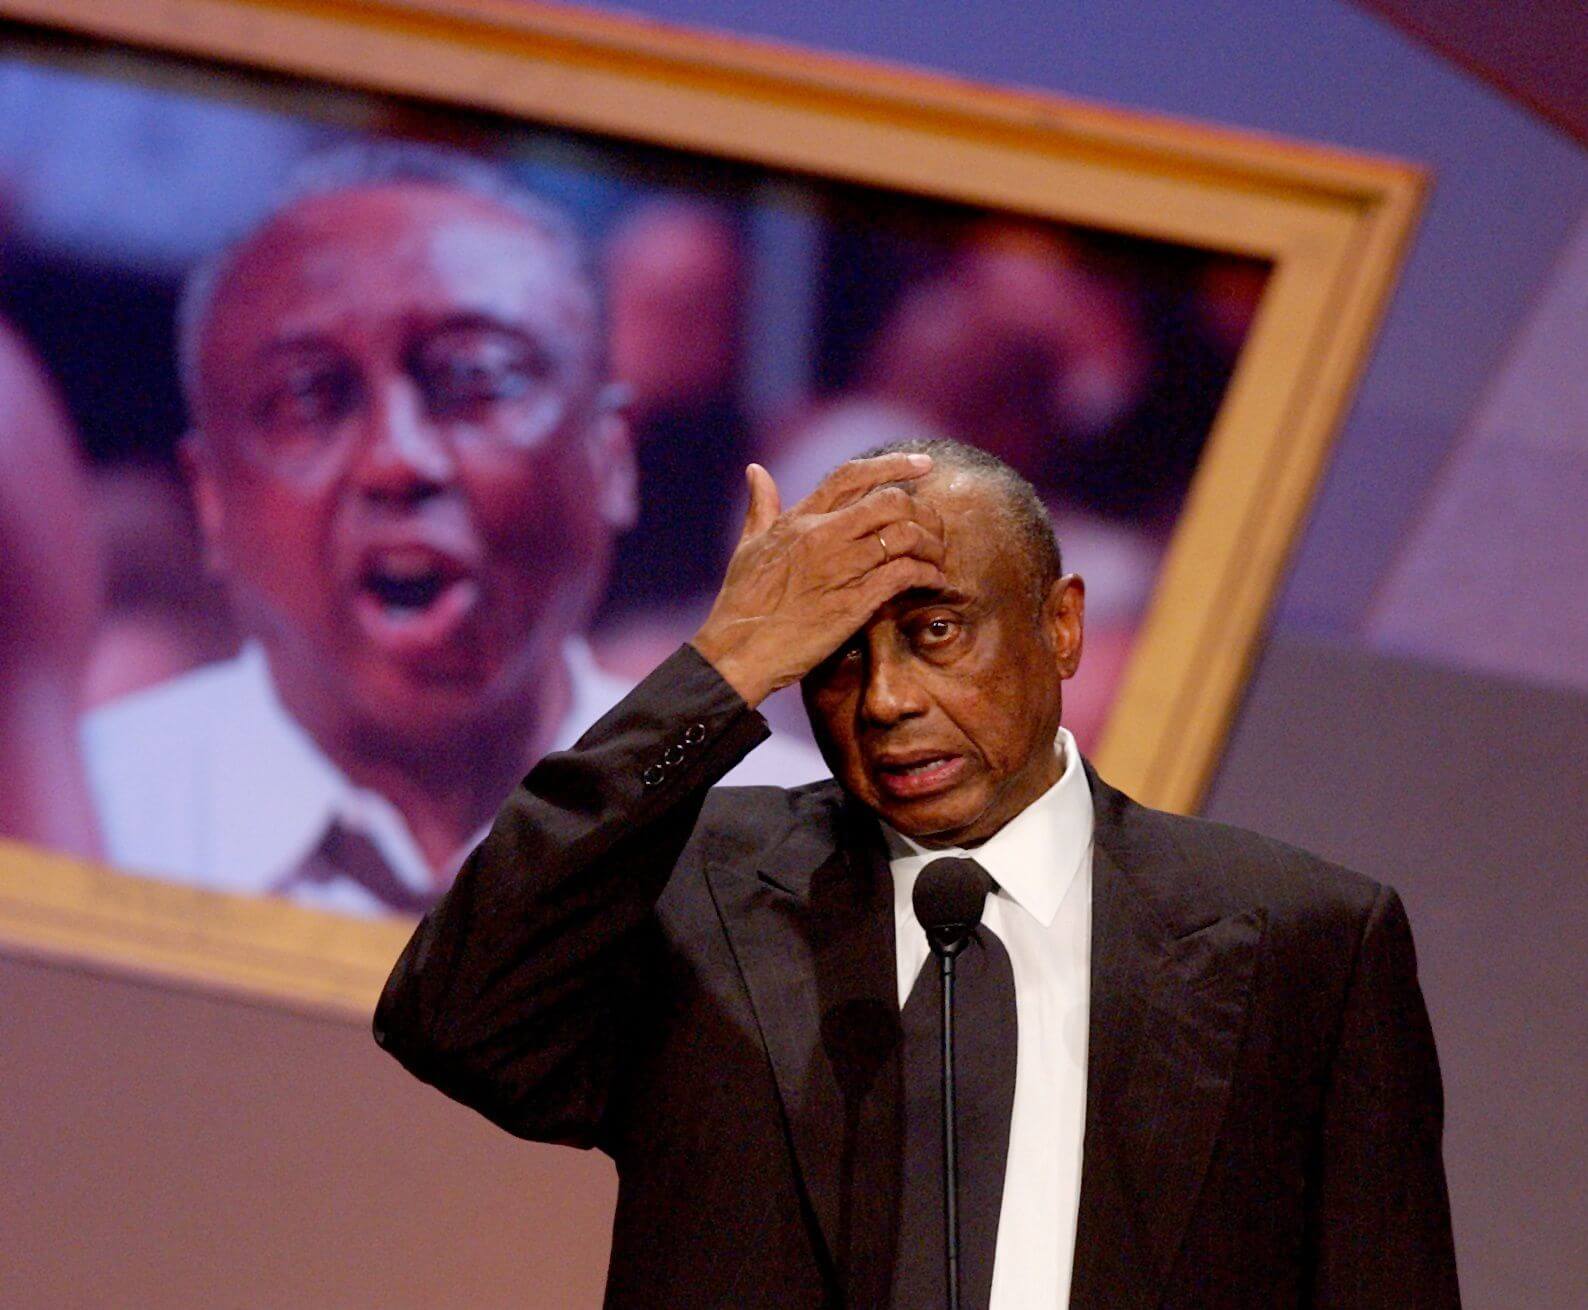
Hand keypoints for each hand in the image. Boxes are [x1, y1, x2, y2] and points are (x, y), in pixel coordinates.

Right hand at [692, 453, 945, 706]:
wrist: (736, 651)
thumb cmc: (739, 603)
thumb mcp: (747, 545)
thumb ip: (760, 506)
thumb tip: (756, 470)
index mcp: (800, 518)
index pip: (853, 476)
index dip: (894, 465)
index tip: (924, 464)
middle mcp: (823, 535)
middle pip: (891, 502)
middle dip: (923, 510)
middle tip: (936, 526)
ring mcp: (840, 567)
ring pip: (905, 535)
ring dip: (932, 544)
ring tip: (938, 558)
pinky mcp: (854, 602)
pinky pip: (905, 574)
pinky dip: (928, 574)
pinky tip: (935, 581)